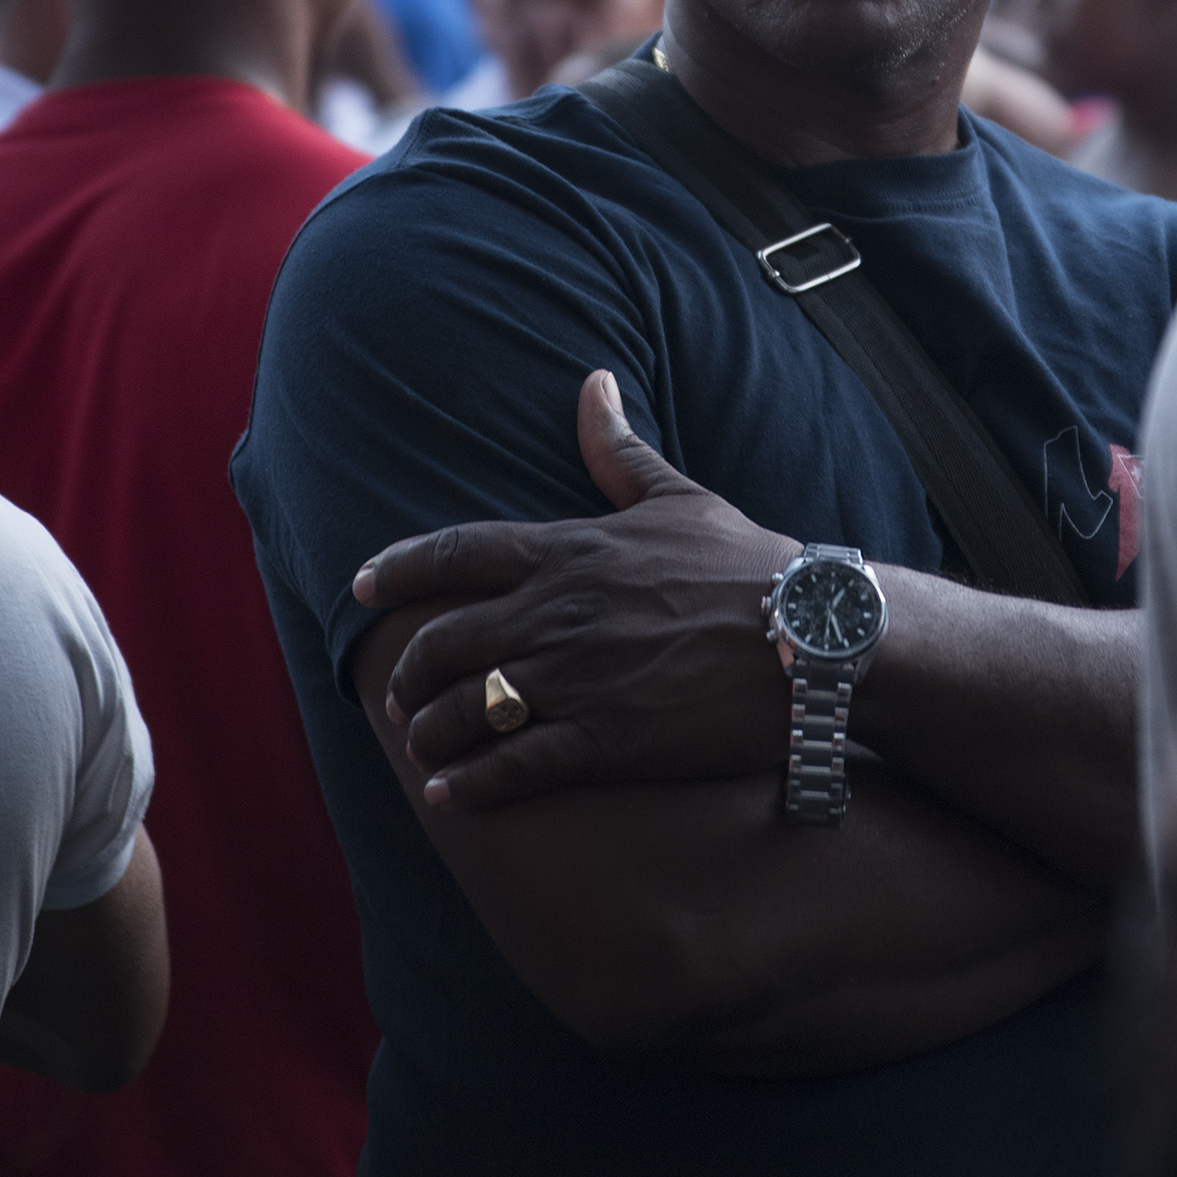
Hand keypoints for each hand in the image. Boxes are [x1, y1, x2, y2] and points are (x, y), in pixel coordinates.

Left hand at [352, 372, 801, 808]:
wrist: (814, 636)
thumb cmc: (749, 563)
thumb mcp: (678, 496)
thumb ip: (618, 449)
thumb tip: (593, 382)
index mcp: (571, 549)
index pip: (456, 552)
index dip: (397, 570)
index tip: (361, 587)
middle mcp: (560, 611)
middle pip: (446, 641)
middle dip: (410, 672)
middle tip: (399, 694)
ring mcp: (580, 678)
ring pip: (468, 709)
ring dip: (431, 732)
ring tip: (425, 748)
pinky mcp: (607, 739)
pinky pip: (514, 767)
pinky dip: (472, 785)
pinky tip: (453, 794)